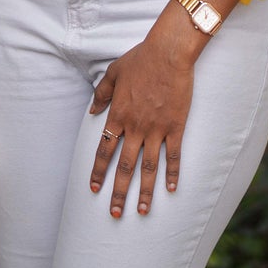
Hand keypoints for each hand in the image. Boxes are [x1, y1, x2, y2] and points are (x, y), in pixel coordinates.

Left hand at [88, 3, 201, 216]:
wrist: (168, 53)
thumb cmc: (140, 59)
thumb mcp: (114, 72)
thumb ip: (102, 93)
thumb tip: (92, 110)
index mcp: (118, 115)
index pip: (104, 150)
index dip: (98, 171)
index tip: (93, 189)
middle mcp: (135, 127)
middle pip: (124, 167)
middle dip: (118, 192)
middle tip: (114, 213)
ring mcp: (156, 130)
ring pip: (148, 168)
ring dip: (144, 192)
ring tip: (141, 211)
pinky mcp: (175, 127)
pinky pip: (174, 156)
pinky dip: (173, 174)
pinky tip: (172, 190)